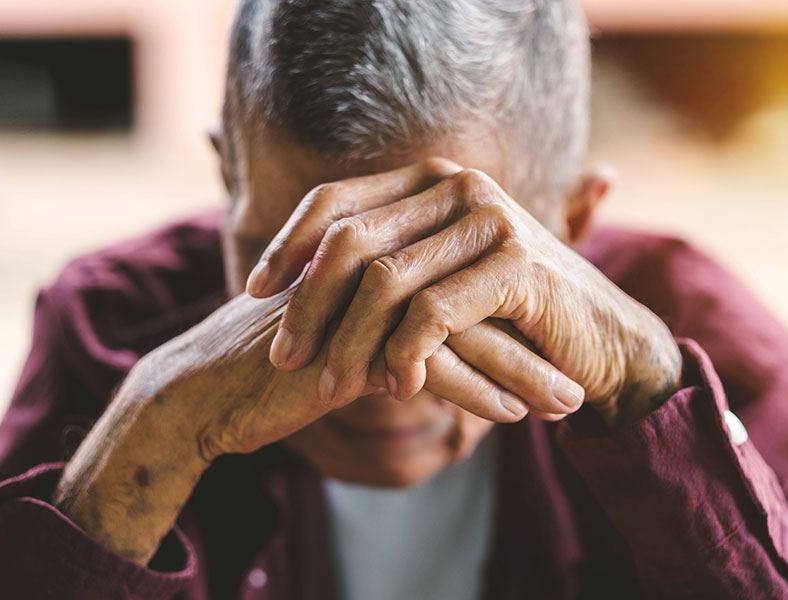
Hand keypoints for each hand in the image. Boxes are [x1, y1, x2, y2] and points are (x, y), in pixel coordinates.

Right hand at [57, 284, 573, 562]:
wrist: (202, 394)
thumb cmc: (271, 369)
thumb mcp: (340, 339)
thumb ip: (391, 326)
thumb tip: (451, 342)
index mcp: (371, 256)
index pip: (461, 272)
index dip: (513, 309)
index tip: (560, 341)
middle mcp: (368, 269)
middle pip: (472, 295)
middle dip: (534, 338)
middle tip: (585, 370)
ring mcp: (357, 304)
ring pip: (460, 331)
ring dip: (520, 369)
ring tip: (567, 401)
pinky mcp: (346, 347)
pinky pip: (427, 367)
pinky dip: (476, 392)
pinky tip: (513, 416)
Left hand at [246, 159, 682, 424]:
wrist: (602, 345)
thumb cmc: (509, 321)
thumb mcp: (436, 285)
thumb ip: (381, 268)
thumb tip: (287, 281)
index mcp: (432, 180)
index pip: (335, 199)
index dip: (286, 244)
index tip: (251, 293)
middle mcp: (459, 186)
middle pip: (350, 240)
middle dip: (306, 302)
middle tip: (282, 356)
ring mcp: (491, 220)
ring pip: (386, 282)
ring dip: (350, 341)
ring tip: (329, 385)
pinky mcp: (518, 266)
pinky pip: (435, 312)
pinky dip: (406, 353)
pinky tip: (396, 387)